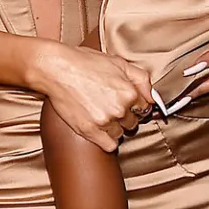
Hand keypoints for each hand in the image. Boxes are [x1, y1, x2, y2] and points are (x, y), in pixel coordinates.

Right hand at [33, 41, 152, 151]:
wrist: (56, 69)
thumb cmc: (84, 62)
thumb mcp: (118, 62)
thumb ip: (141, 79)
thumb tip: (152, 96)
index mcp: (129, 92)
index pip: (144, 108)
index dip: (134, 104)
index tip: (125, 102)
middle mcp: (120, 109)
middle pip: (132, 122)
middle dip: (124, 115)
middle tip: (108, 104)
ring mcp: (105, 122)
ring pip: (120, 133)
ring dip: (114, 127)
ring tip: (100, 113)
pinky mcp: (90, 131)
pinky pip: (109, 145)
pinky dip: (106, 140)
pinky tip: (98, 128)